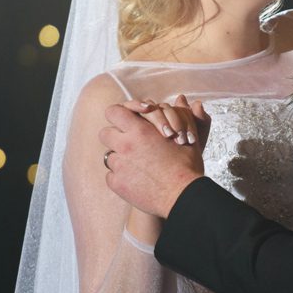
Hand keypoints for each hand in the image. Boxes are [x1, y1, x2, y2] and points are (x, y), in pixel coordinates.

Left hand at [100, 101, 206, 217]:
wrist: (183, 195)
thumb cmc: (187, 165)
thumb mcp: (187, 134)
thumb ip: (180, 115)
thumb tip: (181, 98)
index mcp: (140, 130)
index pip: (114, 112)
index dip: (119, 115)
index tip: (126, 121)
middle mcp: (125, 145)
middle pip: (105, 133)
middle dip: (115, 137)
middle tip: (129, 144)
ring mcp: (119, 166)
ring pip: (109, 156)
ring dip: (120, 158)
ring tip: (136, 165)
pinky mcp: (117, 184)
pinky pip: (110, 176)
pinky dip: (120, 177)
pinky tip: (136, 179)